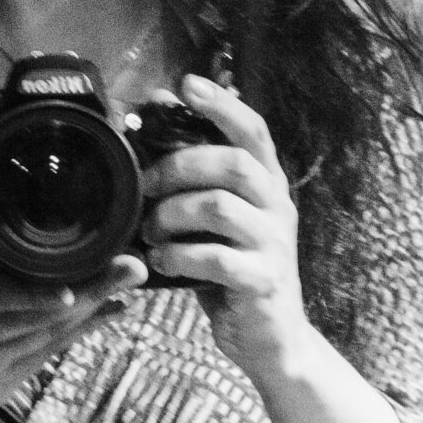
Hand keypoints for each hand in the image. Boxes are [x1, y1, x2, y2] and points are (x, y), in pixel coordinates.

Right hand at [0, 168, 145, 419]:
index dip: (33, 299)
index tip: (70, 290)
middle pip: (37, 318)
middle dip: (88, 294)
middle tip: (130, 267)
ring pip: (49, 337)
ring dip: (94, 309)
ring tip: (130, 280)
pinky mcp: (7, 385)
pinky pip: (50, 353)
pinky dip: (84, 331)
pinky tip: (115, 308)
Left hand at [139, 74, 308, 376]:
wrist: (270, 338)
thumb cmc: (231, 266)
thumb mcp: (216, 216)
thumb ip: (195, 173)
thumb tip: (154, 112)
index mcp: (267, 182)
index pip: (253, 130)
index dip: (222, 104)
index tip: (186, 84)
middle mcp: (277, 206)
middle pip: (235, 163)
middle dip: (181, 164)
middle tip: (146, 183)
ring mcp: (274, 245)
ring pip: (221, 207)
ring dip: (173, 213)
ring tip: (150, 229)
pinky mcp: (264, 283)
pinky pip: (218, 259)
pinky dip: (180, 256)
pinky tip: (162, 261)